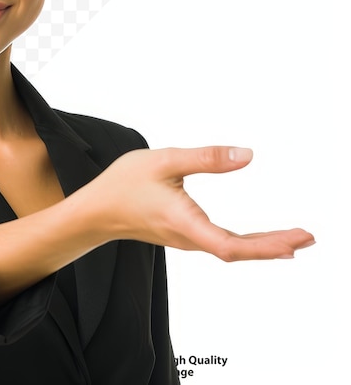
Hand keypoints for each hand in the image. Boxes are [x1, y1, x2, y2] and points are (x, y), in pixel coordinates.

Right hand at [88, 146, 314, 260]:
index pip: (230, 245)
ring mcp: (186, 239)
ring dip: (264, 246)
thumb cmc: (124, 183)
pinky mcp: (184, 235)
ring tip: (295, 239)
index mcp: (183, 221)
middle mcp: (188, 237)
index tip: (296, 240)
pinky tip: (260, 240)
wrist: (97, 210)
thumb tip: (248, 155)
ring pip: (231, 249)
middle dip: (275, 246)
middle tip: (309, 237)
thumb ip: (206, 158)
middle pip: (238, 251)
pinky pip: (221, 244)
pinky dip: (247, 243)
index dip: (266, 245)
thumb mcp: (164, 160)